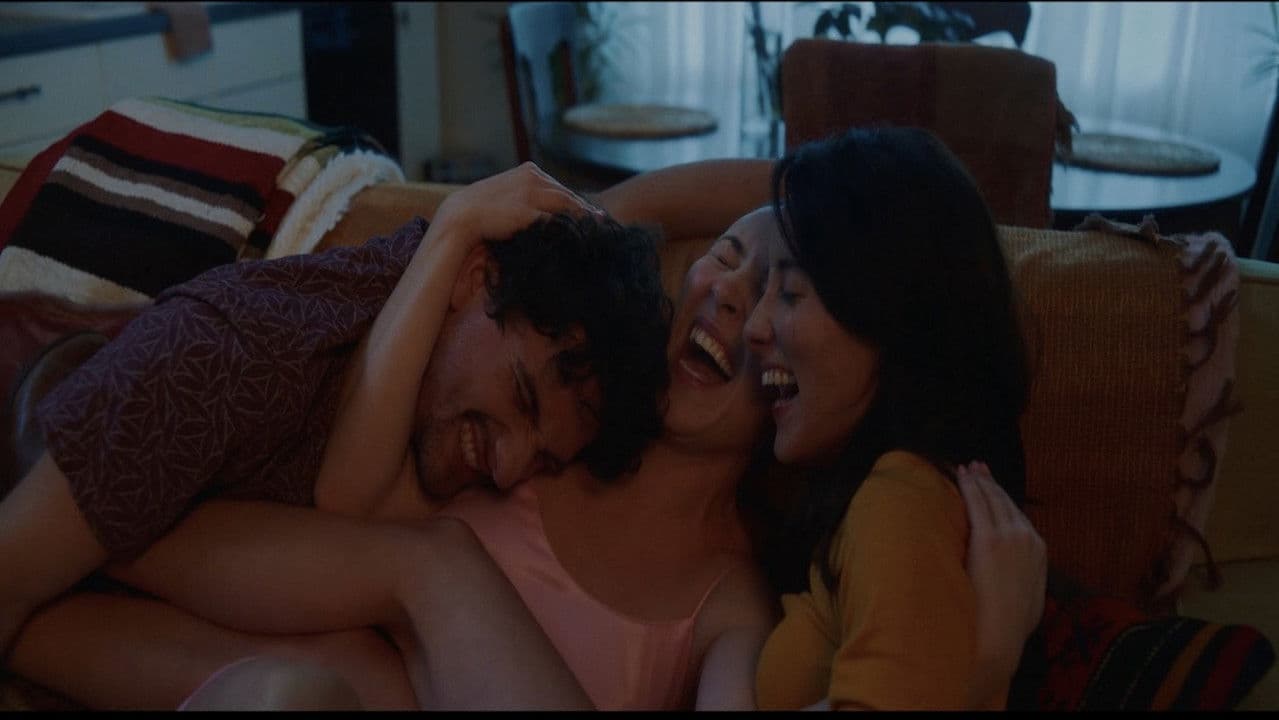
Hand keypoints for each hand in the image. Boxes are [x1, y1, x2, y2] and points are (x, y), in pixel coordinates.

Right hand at [430, 162, 604, 252]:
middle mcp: (533, 177)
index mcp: (529, 171)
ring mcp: (531, 192)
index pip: (560, 188)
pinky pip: (556, 219)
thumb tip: (547, 213)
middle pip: (568, 195)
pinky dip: (570, 227)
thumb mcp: (508, 196)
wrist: (461, 216)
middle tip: (604, 222)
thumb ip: (528, 198)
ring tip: (598, 230)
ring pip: (567, 205)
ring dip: (585, 218)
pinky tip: (580, 237)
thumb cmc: (483, 211)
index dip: (579, 202)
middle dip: (587, 210)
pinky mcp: (527, 210)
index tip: (594, 214)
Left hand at [956, 461, 1045, 691]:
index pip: (1019, 517)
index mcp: (1040, 553)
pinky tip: (960, 475)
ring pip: (992, 499)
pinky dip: (970, 486)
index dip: (1003, 500)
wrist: (1000, 639)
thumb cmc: (1007, 628)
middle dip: (991, 483)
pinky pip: (978, 503)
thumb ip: (1025, 581)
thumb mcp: (1028, 601)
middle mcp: (1029, 539)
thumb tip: (1018, 580)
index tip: (992, 487)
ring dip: (979, 480)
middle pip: (1006, 503)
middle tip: (977, 467)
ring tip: (967, 468)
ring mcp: (1011, 538)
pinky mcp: (989, 540)